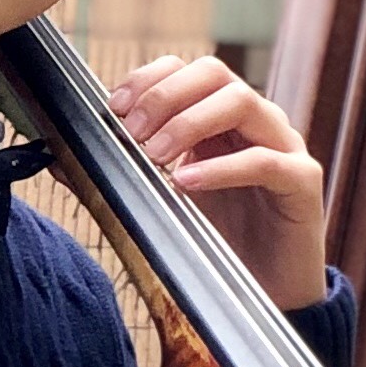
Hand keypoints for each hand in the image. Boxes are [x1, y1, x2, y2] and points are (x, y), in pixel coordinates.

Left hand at [109, 52, 328, 312]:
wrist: (269, 296)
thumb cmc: (220, 243)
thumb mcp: (166, 200)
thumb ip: (125, 174)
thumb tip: (62, 158)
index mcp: (224, 119)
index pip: (188, 70)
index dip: (150, 79)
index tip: (115, 107)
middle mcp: (256, 123)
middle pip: (215, 74)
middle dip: (165, 95)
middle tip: (132, 132)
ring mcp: (284, 147)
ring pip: (242, 103)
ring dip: (190, 122)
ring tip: (155, 155)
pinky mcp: (303, 182)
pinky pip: (264, 161)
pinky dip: (220, 168)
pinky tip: (186, 183)